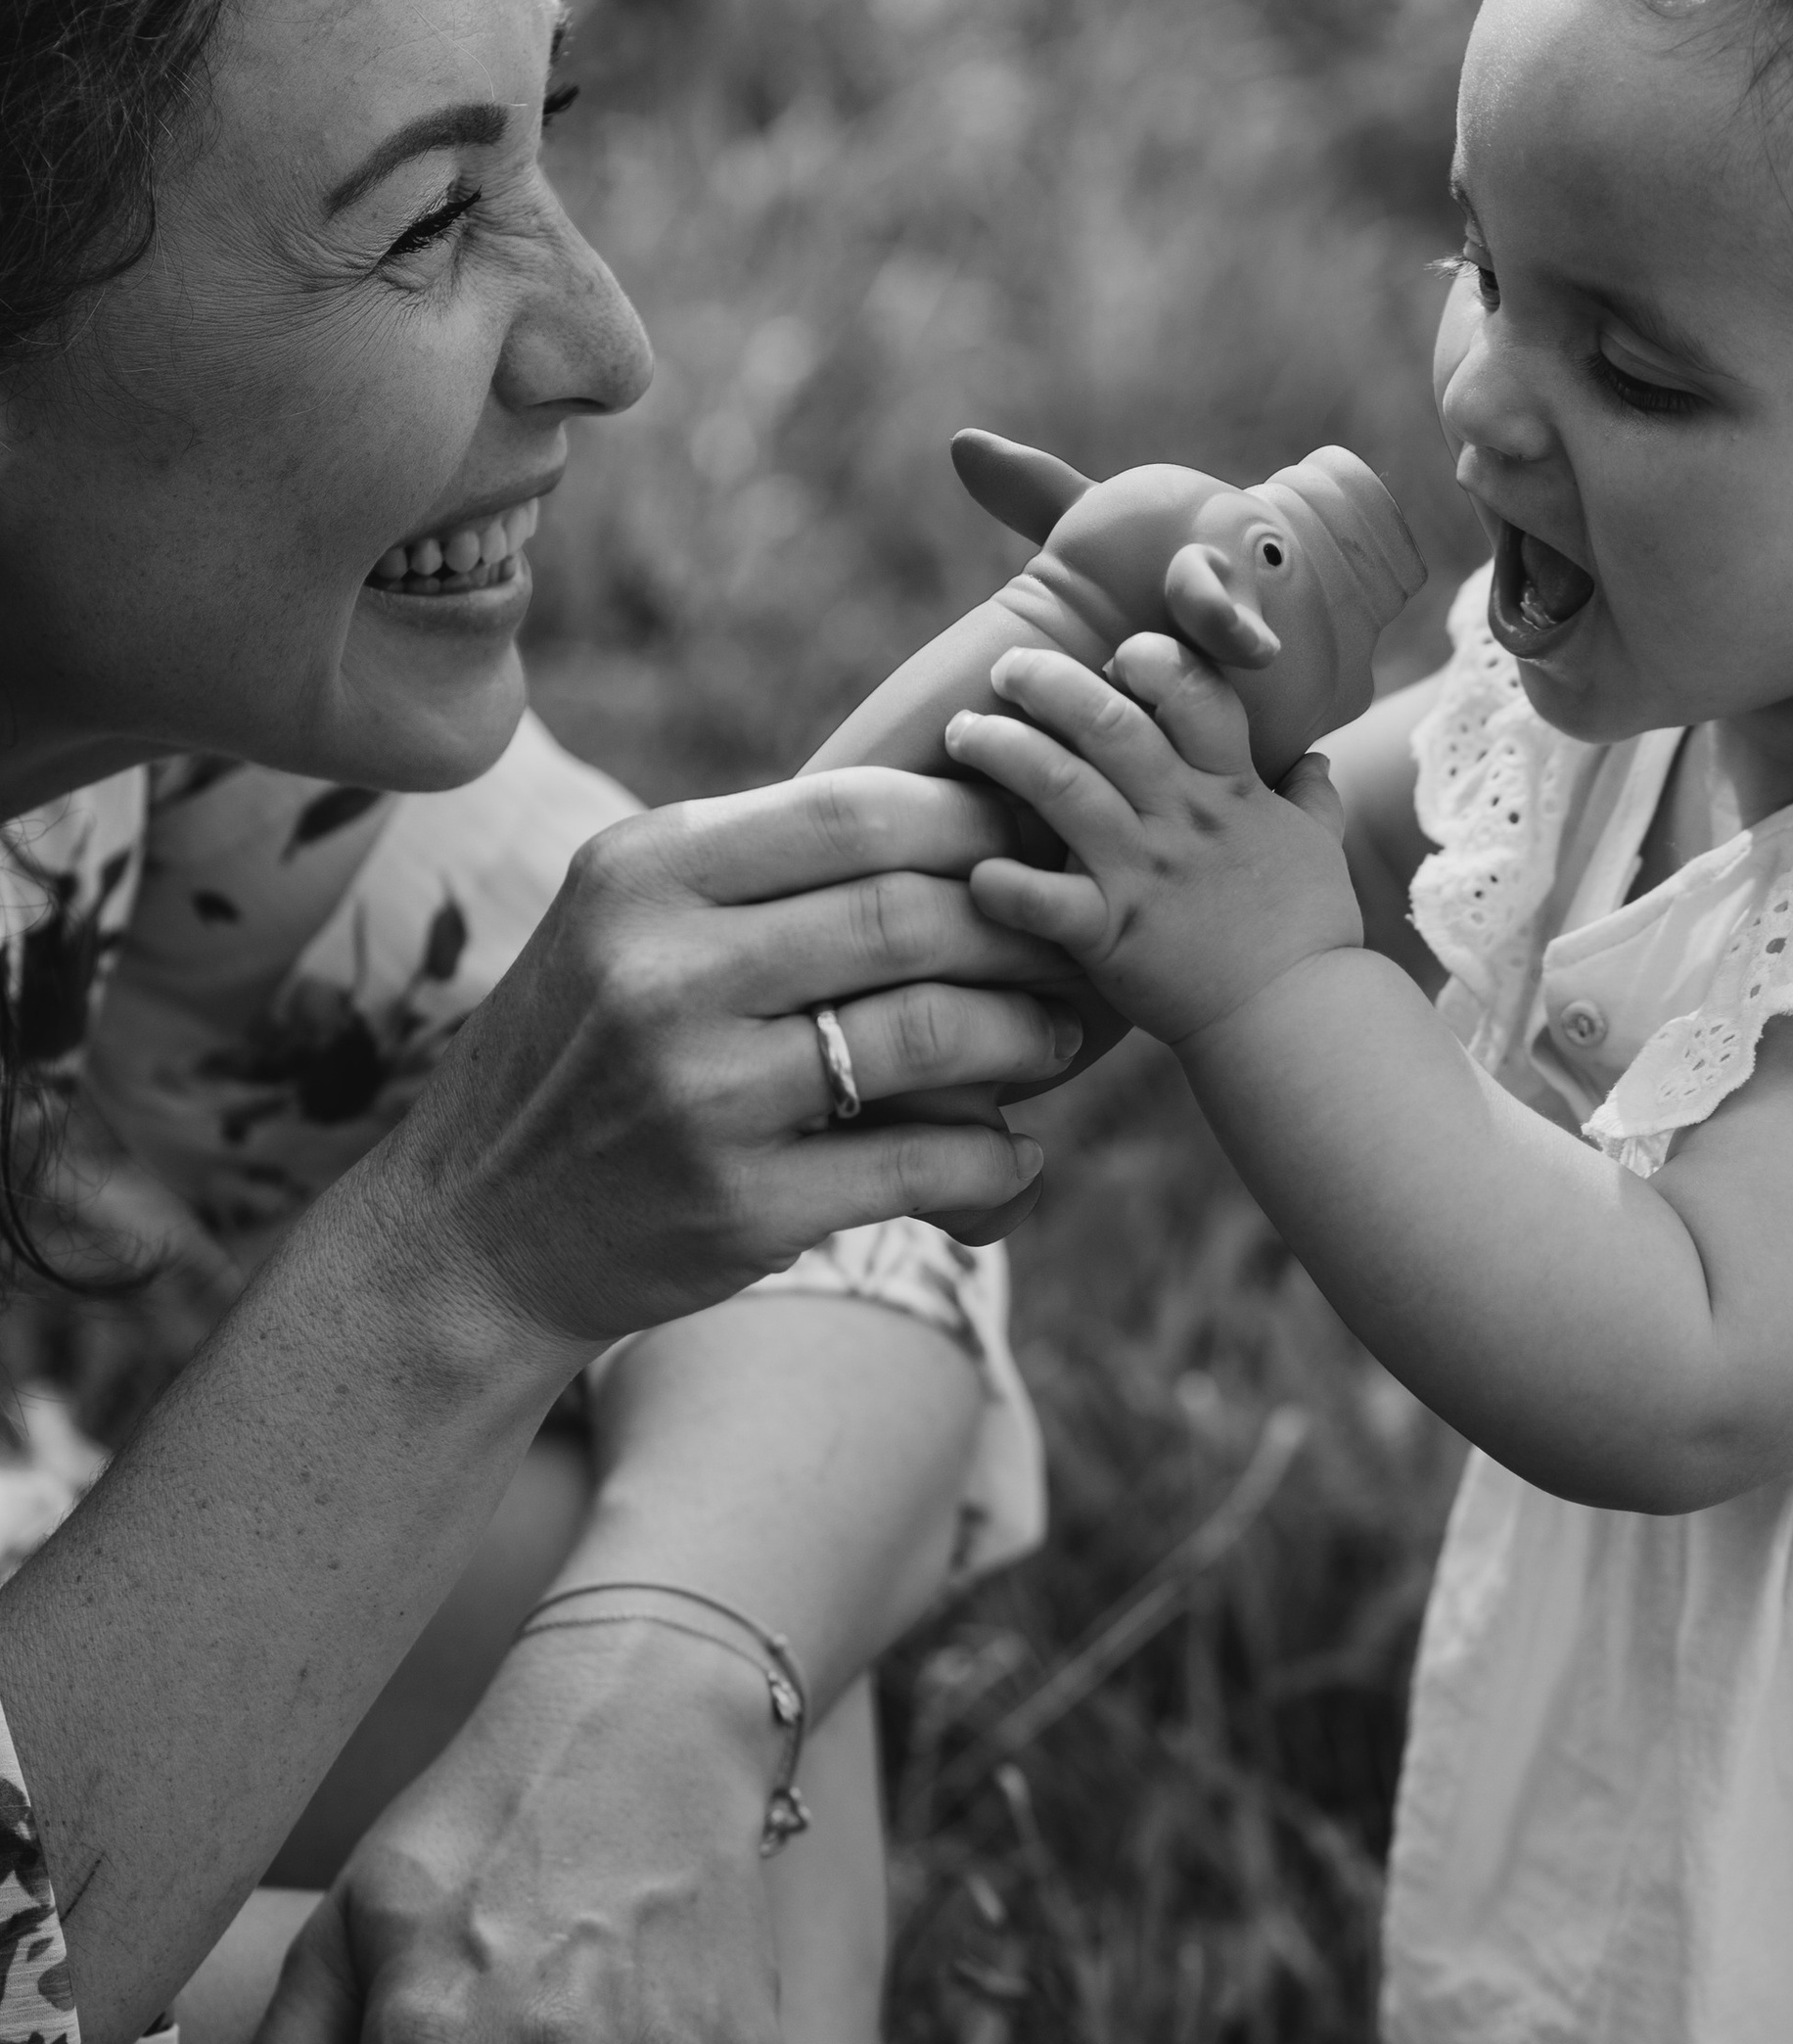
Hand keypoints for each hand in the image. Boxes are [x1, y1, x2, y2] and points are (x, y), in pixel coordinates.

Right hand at [385, 765, 1077, 1355]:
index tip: (1030, 845)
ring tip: (1053, 1040)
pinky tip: (1015, 1152)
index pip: (854, 812)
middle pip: (907, 914)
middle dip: (1019, 928)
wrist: (471, 1231)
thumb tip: (955, 817)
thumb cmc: (581, 1055)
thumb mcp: (624, 924)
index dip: (973, 821)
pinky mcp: (740, 1206)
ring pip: (929, 1033)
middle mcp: (663, 971)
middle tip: (1070, 948)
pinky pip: (919, 1163)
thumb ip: (757, 870)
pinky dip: (993, 1158)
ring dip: (1023, 1036)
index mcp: (642, 874)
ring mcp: (700, 1094)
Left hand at [944, 634, 1363, 1050]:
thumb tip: (1315, 760)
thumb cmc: (1307, 934)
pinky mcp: (1110, 935)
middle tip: (1008, 670)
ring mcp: (1142, 873)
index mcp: (1230, 788)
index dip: (1148, 658)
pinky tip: (973, 871)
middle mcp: (1181, 817)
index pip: (1191, 690)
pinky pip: (1041, 900)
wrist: (1296, 1020)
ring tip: (963, 733)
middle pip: (1106, 721)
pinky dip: (1001, 882)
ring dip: (1002, 750)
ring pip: (1060, 787)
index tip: (1115, 657)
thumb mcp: (1319, 851)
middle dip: (1047, 682)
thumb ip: (1312, 798)